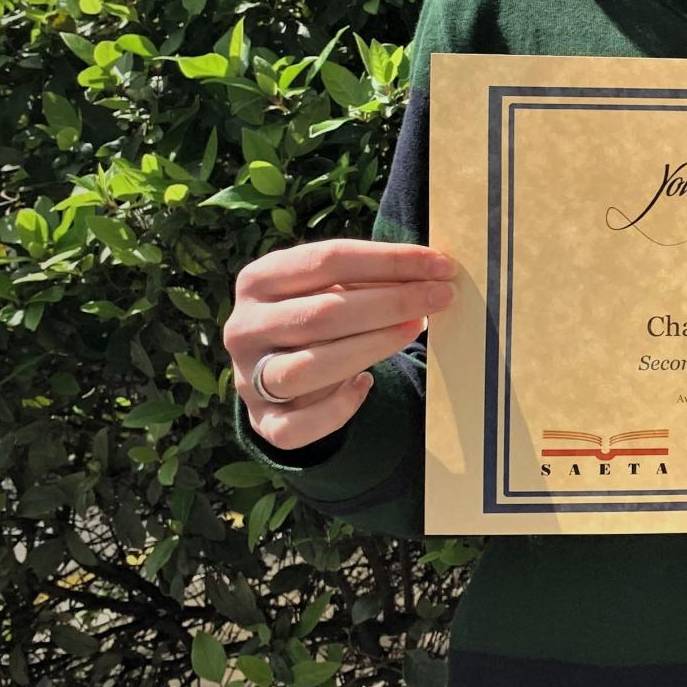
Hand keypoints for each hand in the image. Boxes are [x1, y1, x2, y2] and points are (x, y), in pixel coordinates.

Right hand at [225, 240, 455, 452]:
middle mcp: (244, 327)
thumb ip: (369, 278)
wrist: (275, 365)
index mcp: (258, 280)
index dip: (389, 260)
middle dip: (392, 303)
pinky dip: (338, 409)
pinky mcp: (262, 420)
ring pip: (306, 368)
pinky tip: (367, 384)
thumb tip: (431, 272)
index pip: (326, 260)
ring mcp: (248, 377)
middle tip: (441, 297)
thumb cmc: (317, 312)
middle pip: (322, 313)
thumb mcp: (332, 285)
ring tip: (414, 330)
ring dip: (371, 348)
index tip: (440, 265)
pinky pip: (297, 426)